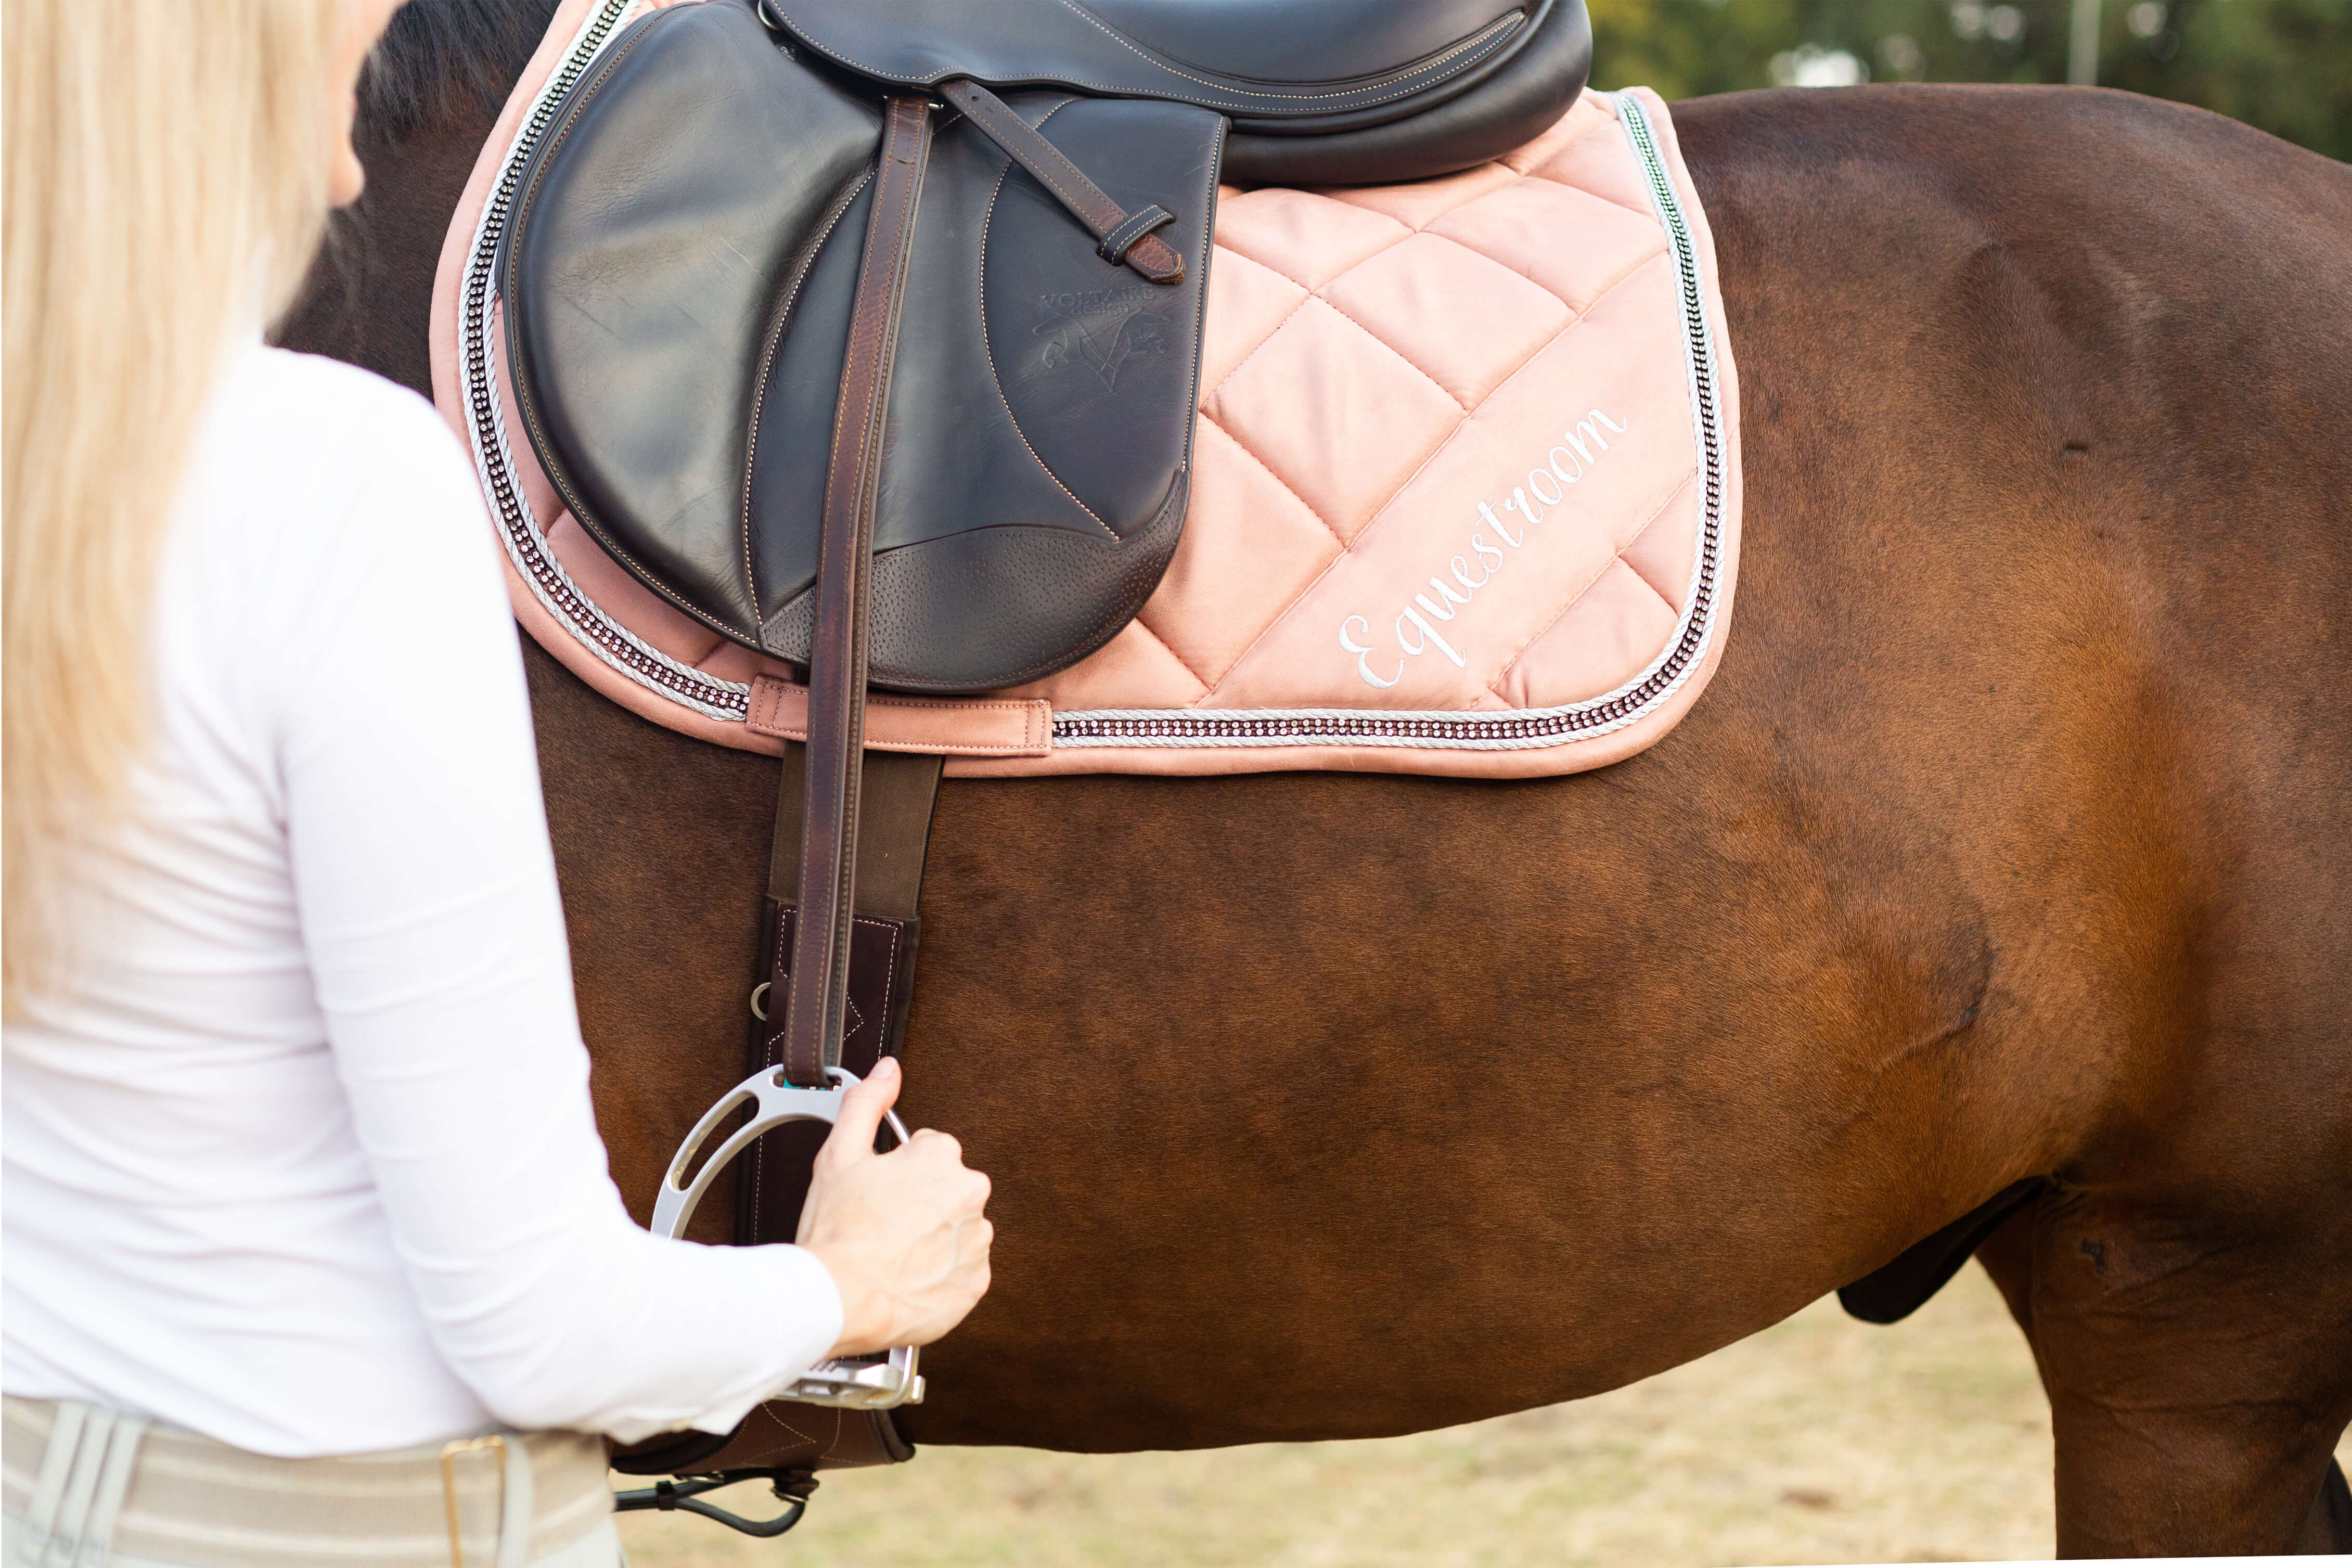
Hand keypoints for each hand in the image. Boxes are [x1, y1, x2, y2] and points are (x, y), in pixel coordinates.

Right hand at [797, 1057, 992, 1358]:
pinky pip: (960, 1270)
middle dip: (918, 1202)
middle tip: (881, 1223)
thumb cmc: (838, 1232)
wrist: (839, 1300)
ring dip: (931, 1238)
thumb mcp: (839, 1154)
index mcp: (942, 1157)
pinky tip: (907, 1276)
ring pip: (954, 1229)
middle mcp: (969, 1194)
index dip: (896, 1172)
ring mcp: (976, 1240)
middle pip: (945, 1189)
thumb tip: (887, 1071)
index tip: (878, 1193)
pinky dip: (939, 1274)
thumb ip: (867, 1103)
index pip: (928, 1152)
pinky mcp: (976, 1282)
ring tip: (892, 1253)